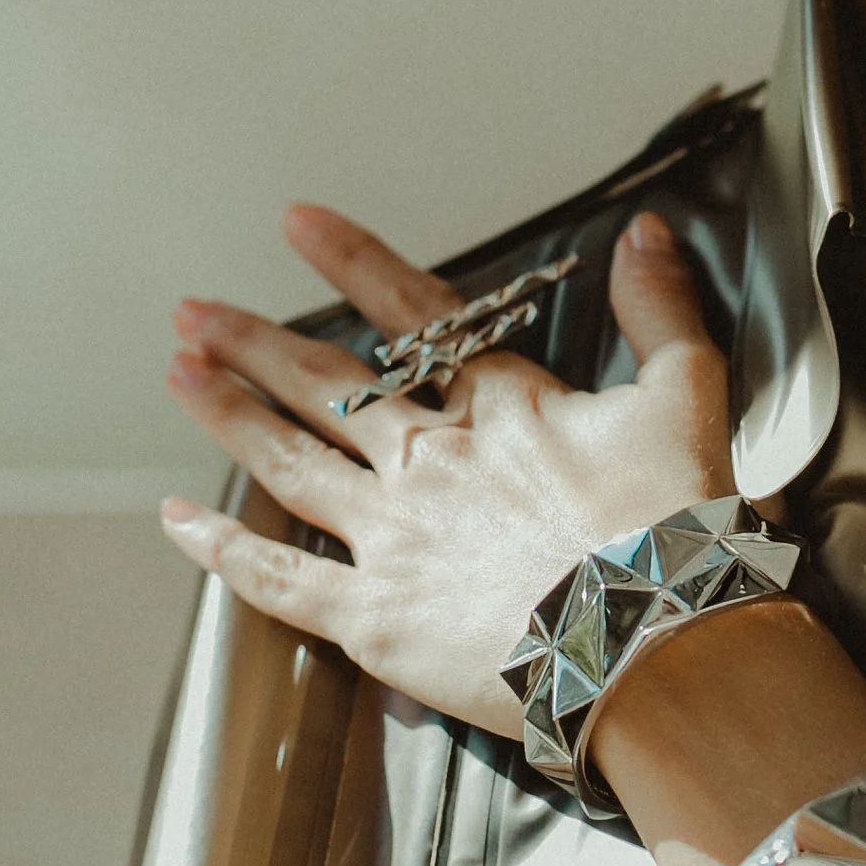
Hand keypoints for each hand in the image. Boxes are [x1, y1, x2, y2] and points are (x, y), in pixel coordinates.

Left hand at [158, 202, 731, 731]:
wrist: (655, 643)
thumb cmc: (676, 530)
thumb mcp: (688, 399)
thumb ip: (662, 310)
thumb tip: (643, 232)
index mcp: (500, 406)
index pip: (412, 313)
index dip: (352, 261)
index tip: (296, 222)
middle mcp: (429, 461)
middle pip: (325, 388)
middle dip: (254, 343)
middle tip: (194, 312)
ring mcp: (393, 539)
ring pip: (290, 465)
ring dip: (230, 414)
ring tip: (179, 373)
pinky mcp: (375, 620)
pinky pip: (279, 580)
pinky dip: (222, 551)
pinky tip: (177, 522)